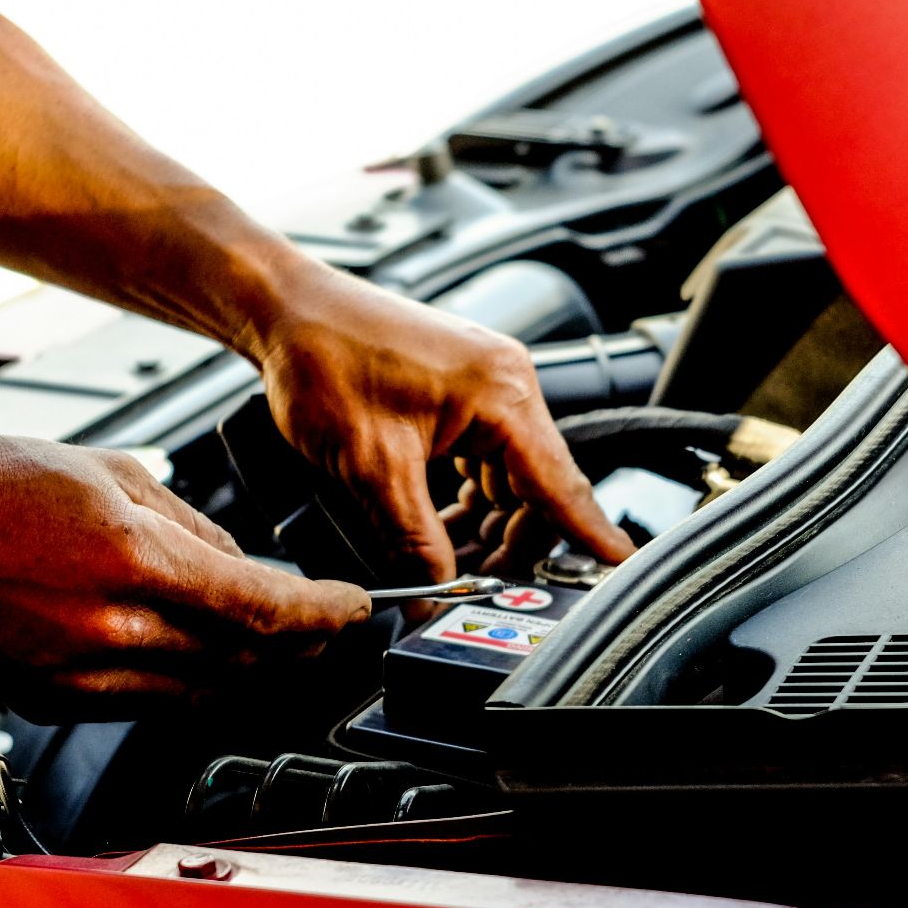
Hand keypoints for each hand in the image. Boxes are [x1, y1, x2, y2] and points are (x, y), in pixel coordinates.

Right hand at [0, 434, 370, 720]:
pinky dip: (190, 685)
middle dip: (300, 648)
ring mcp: (78, 675)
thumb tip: (246, 565)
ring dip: (251, 673)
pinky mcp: (52, 701)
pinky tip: (203, 660)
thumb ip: (191, 524)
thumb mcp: (112, 471)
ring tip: (282, 649)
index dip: (322, 616)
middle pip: (242, 659)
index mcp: (132, 557)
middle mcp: (110, 628)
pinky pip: (147, 705)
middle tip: (331, 631)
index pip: (261, 607)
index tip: (353, 610)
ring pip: (202, 691)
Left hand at [251, 269, 634, 581]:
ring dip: (485, 526)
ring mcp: (485, 387)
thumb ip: (411, 539)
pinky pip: (483, 461)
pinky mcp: (460, 393)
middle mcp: (507, 385)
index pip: (563, 485)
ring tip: (447, 564)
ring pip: (509, 481)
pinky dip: (465, 500)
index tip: (622, 571)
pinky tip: (434, 526)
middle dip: (513, 545)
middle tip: (478, 590)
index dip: (591, 537)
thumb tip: (433, 597)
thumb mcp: (370, 467)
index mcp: (503, 395)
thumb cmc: (324, 358)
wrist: (286, 310)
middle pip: (538, 491)